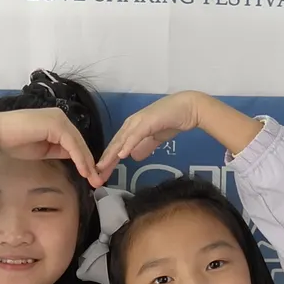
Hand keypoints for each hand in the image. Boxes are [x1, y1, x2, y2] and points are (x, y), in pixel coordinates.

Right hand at [0, 107, 103, 185]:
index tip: (91, 177)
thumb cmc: (14, 141)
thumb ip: (58, 150)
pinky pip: (72, 144)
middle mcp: (61, 118)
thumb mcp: (43, 149)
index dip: (84, 160)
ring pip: (79, 144)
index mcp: (58, 122)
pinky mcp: (56, 124)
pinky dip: (79, 158)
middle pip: (80, 142)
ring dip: (87, 163)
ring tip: (93, 179)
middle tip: (97, 181)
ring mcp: (59, 119)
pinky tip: (83, 171)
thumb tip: (73, 158)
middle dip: (90, 163)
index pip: (76, 142)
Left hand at [98, 91, 261, 175]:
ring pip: (122, 140)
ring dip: (111, 154)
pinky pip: (136, 135)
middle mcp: (132, 124)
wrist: (189, 108)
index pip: (117, 146)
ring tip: (102, 167)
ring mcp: (139, 121)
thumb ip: (144, 146)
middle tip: (95, 175)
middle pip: (115, 144)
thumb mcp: (155, 137)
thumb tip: (134, 157)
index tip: (100, 174)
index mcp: (132, 127)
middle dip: (105, 160)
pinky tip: (122, 155)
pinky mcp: (148, 121)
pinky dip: (128, 145)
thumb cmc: (172, 120)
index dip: (108, 160)